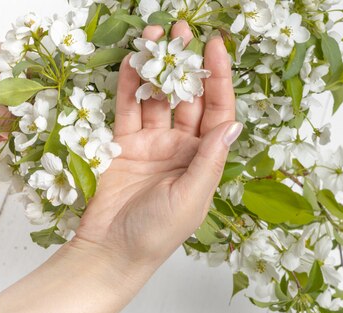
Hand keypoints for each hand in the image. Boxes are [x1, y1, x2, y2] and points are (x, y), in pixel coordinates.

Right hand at [70, 22, 240, 282]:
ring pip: (157, 98)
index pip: (218, 112)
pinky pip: (127, 108)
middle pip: (189, 98)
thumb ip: (210, 159)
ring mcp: (152, 144)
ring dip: (157, 68)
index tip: (215, 47)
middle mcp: (181, 148)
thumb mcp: (191, 197)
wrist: (111, 251)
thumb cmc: (157, 233)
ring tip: (155, 35)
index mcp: (205, 160)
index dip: (219, 80)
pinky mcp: (123, 145)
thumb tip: (232, 125)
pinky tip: (131, 61)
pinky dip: (128, 85)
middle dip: (187, 64)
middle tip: (182, 30)